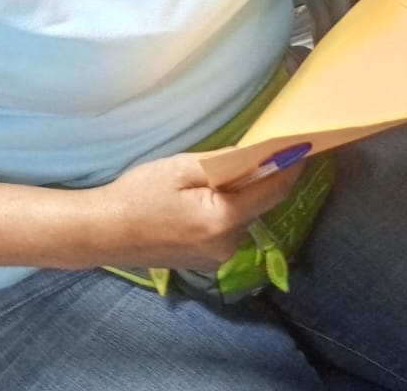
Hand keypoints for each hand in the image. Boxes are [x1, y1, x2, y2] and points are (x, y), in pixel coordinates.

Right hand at [91, 152, 303, 271]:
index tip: (305, 144)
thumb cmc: (138, 195)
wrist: (102, 233)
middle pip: (259, 204)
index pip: (273, 190)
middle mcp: (227, 246)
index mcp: (222, 221)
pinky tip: (199, 200)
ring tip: (210, 178)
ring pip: (243, 216)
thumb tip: (262, 154)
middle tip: (250, 152)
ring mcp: (217, 259)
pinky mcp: (207, 262)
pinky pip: (228, 229)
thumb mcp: (182, 168)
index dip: (292, 166)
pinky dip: (224, 211)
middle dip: (259, 178)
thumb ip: (226, 164)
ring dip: (239, 196)